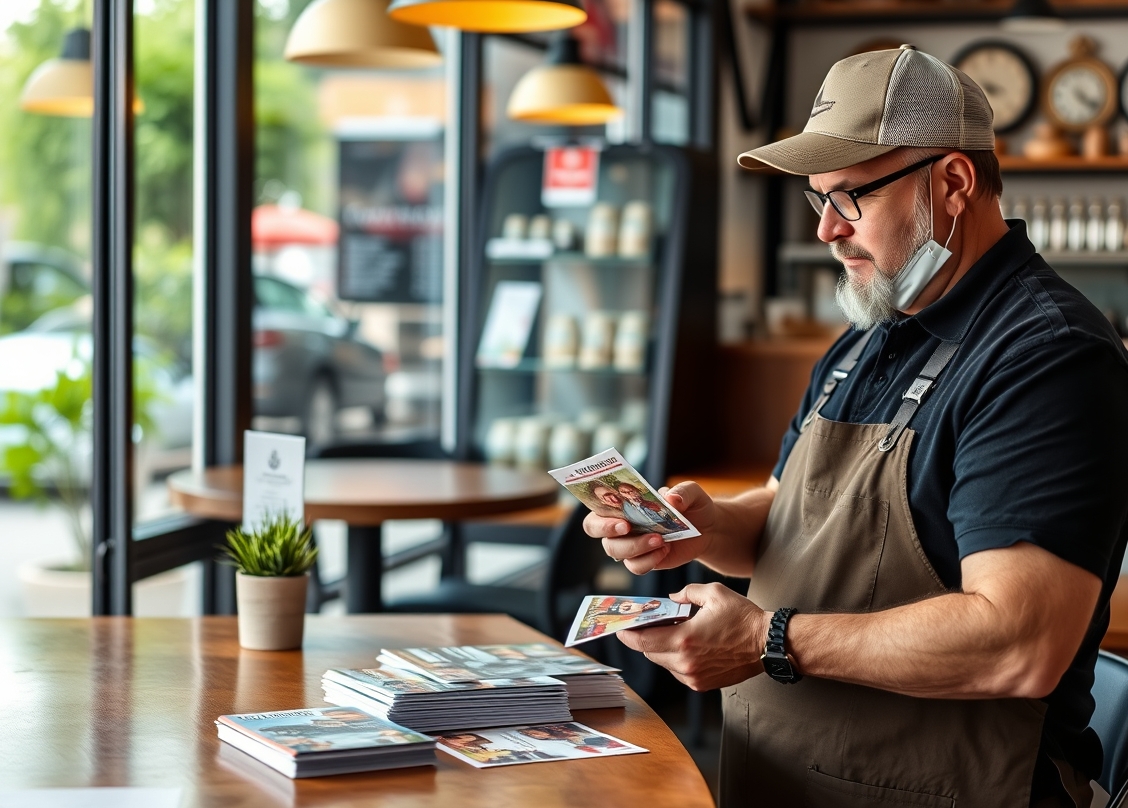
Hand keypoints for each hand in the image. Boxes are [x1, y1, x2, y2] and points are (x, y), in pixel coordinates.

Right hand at [582, 481, 717, 574]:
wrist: (708, 529)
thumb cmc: (693, 505)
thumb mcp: (692, 493)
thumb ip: (682, 492)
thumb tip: (670, 500)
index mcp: (624, 503)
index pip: (598, 508)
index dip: (601, 515)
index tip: (620, 518)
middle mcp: (621, 523)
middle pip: (598, 532)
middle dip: (609, 532)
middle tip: (628, 528)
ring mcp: (630, 544)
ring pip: (616, 551)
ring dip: (635, 547)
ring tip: (660, 541)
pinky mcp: (643, 560)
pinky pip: (636, 566)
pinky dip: (649, 561)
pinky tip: (665, 550)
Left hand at [616, 583, 768, 690]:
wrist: (769, 644)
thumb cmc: (743, 617)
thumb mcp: (714, 594)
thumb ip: (687, 593)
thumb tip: (671, 599)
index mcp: (685, 640)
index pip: (643, 641)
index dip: (628, 635)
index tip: (619, 628)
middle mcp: (686, 663)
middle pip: (650, 653)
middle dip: (644, 639)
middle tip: (643, 625)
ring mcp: (693, 677)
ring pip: (664, 663)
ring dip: (661, 648)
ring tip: (668, 632)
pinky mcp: (702, 684)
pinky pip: (678, 671)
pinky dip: (676, 658)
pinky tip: (686, 644)